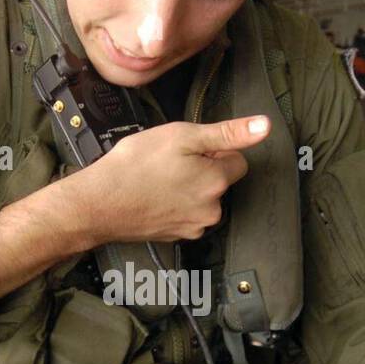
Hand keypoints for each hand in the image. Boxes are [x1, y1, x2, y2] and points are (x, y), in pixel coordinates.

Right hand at [74, 115, 270, 245]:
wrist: (99, 204)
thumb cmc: (135, 166)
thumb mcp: (182, 136)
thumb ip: (227, 133)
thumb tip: (265, 126)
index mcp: (217, 182)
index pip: (237, 161)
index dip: (215, 150)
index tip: (190, 149)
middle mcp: (212, 209)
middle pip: (219, 182)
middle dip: (202, 170)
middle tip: (170, 162)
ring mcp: (194, 227)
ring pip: (203, 199)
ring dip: (188, 188)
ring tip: (159, 179)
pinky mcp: (177, 237)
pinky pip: (186, 214)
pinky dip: (175, 205)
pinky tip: (154, 196)